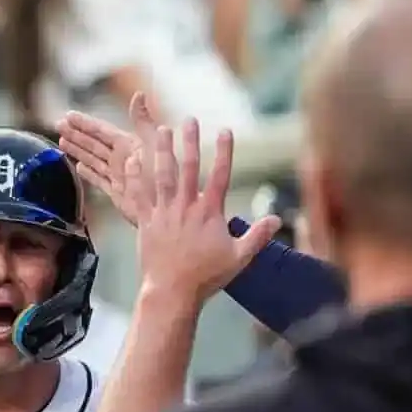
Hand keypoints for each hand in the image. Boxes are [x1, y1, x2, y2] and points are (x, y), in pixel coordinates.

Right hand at [56, 92, 157, 225]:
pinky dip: (88, 174)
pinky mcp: (117, 192)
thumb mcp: (153, 143)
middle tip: (57, 124)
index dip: (84, 123)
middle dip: (76, 134)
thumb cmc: (166, 174)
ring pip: (92, 159)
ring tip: (61, 142)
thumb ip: (143, 121)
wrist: (172, 205)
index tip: (68, 115)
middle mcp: (122, 158)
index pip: (101, 130)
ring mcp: (118, 175)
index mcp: (128, 145)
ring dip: (77, 150)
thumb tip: (138, 94)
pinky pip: (99, 180)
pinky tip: (78, 168)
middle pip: (93, 143)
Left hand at [138, 120, 279, 306]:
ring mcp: (164, 214)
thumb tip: (278, 218)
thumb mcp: (238, 258)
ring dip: (162, 151)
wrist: (172, 292)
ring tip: (161, 130)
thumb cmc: (206, 278)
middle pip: (189, 168)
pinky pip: (138, 195)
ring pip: (162, 176)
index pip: (220, 175)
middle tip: (189, 119)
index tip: (225, 130)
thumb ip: (257, 236)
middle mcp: (186, 208)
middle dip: (190, 142)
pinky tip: (132, 160)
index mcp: (209, 214)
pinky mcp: (145, 223)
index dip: (224, 151)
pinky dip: (135, 177)